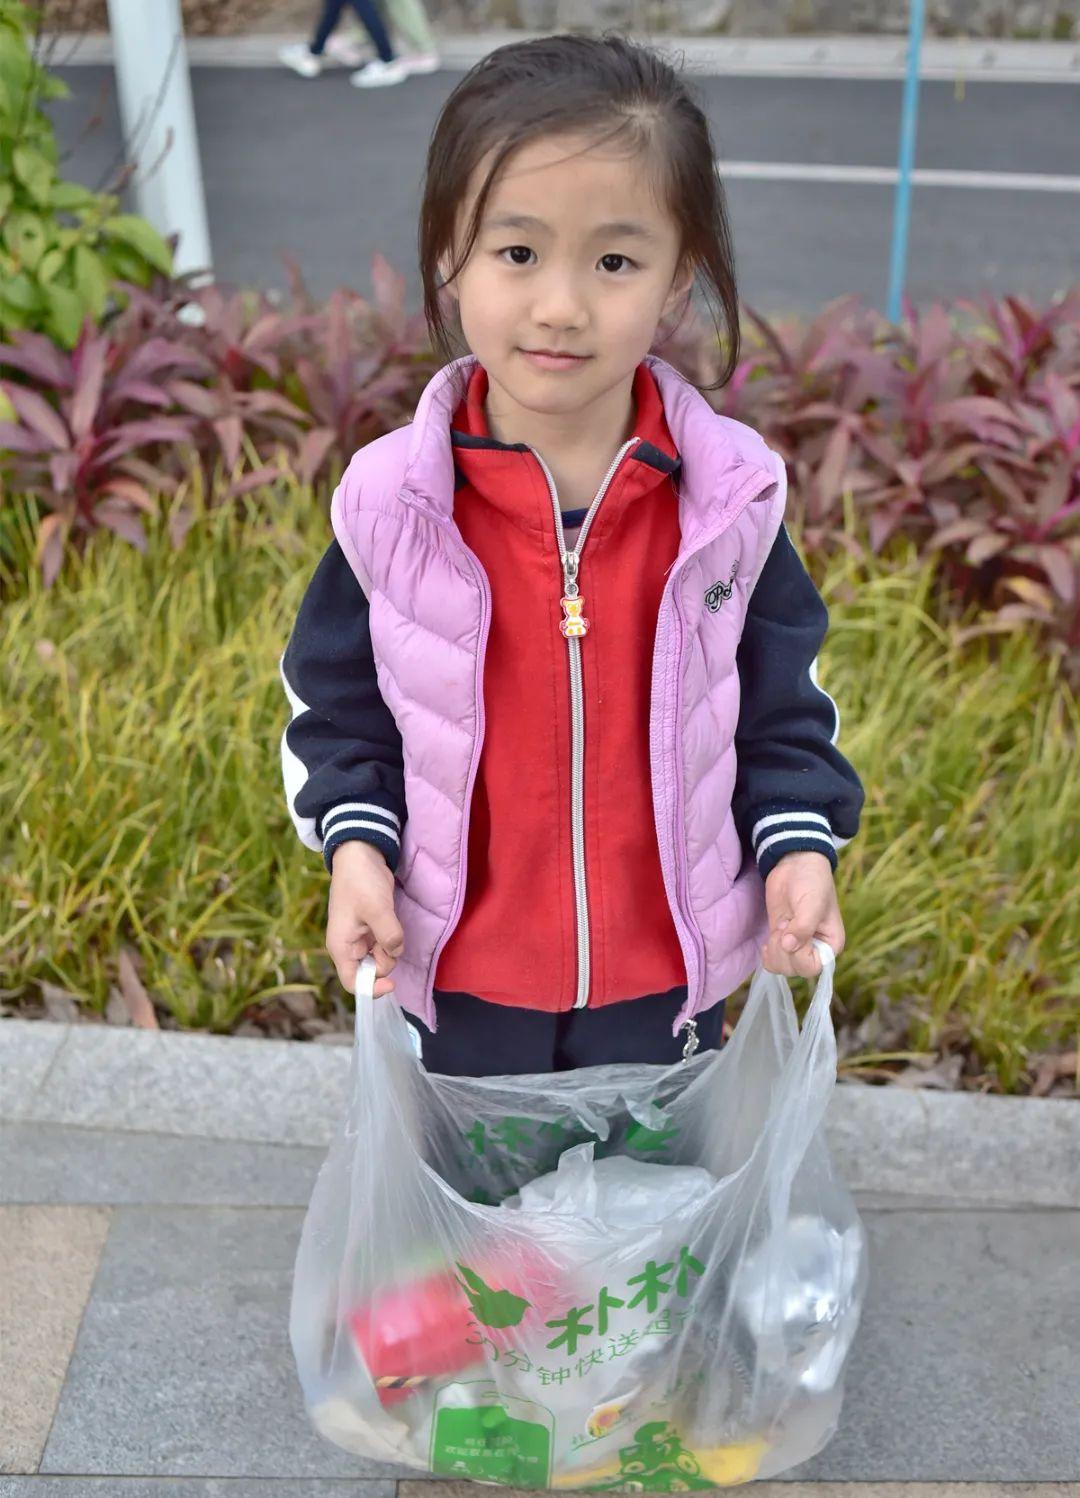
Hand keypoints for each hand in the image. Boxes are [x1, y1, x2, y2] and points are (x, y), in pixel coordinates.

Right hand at [326, 840, 403, 998]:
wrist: (360, 856)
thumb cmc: (361, 882)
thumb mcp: (377, 909)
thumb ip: (388, 936)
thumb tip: (396, 953)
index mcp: (341, 947)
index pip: (353, 983)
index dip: (372, 989)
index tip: (392, 983)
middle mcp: (349, 947)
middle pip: (370, 972)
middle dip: (385, 961)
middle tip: (389, 936)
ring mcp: (361, 938)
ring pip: (380, 958)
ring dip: (390, 948)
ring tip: (389, 922)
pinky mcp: (372, 929)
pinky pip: (385, 945)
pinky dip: (392, 939)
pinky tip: (391, 922)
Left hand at [761, 850, 844, 977]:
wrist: (795, 864)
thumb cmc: (811, 881)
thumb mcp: (811, 903)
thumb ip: (803, 927)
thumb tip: (788, 947)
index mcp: (830, 944)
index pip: (814, 967)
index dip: (799, 955)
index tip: (792, 933)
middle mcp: (815, 949)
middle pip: (795, 970)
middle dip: (783, 951)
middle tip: (785, 924)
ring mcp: (797, 946)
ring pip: (782, 967)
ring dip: (774, 951)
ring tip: (780, 926)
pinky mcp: (781, 939)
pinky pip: (773, 961)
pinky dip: (768, 955)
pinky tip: (769, 939)